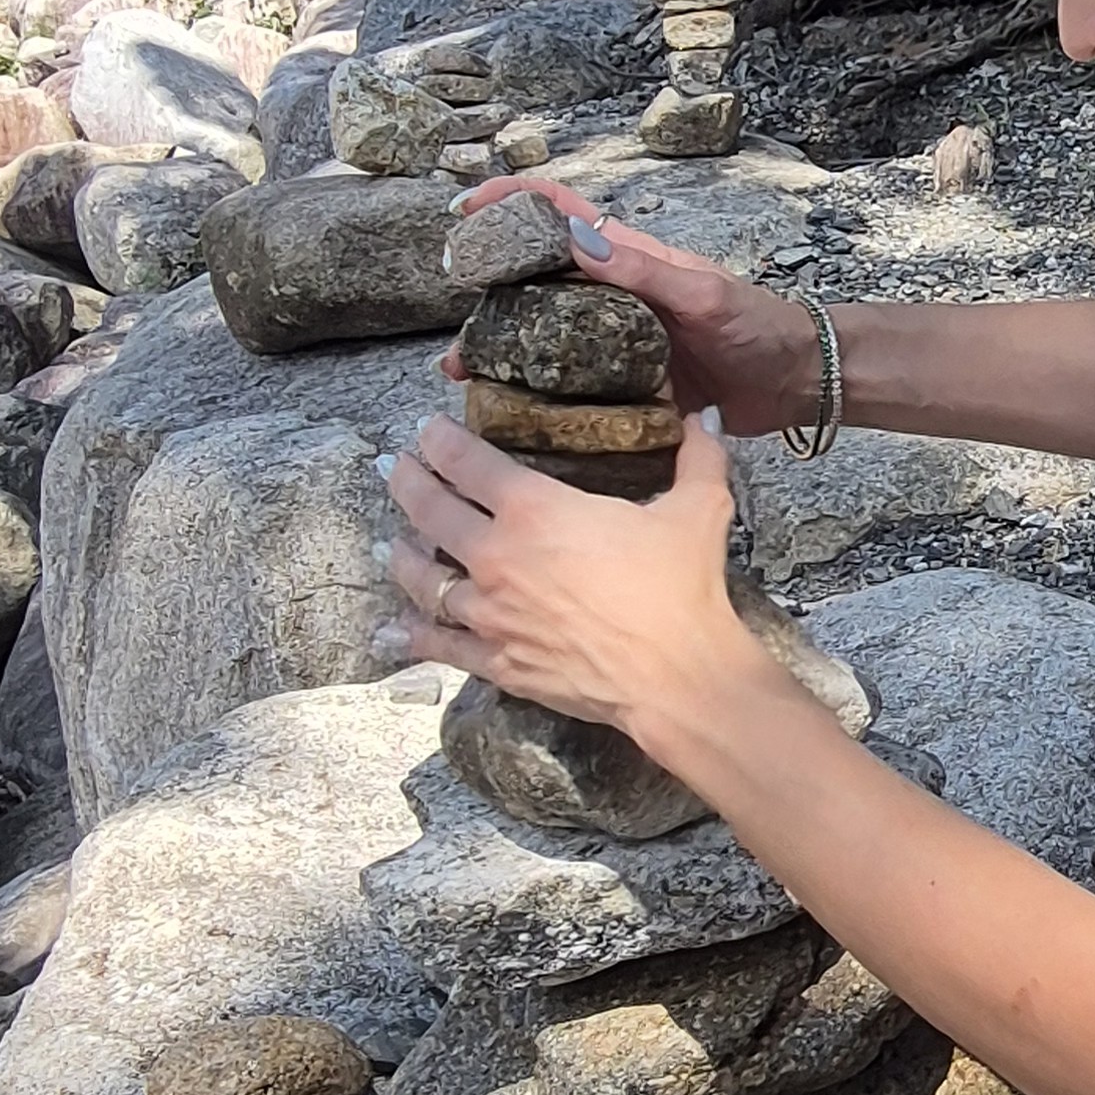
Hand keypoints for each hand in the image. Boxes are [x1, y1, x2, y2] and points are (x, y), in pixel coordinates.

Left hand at [379, 407, 791, 761]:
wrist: (676, 677)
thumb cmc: (681, 590)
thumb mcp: (699, 510)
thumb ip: (696, 457)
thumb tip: (702, 417)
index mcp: (535, 508)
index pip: (467, 462)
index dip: (439, 440)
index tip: (427, 430)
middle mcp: (496, 555)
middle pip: (430, 510)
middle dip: (407, 482)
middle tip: (395, 467)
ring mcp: (489, 612)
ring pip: (423, 578)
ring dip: (404, 556)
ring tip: (393, 543)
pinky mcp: (495, 660)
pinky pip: (439, 643)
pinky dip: (411, 634)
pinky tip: (393, 629)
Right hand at [442, 176, 824, 433]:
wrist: (796, 382)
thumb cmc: (759, 328)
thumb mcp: (703, 295)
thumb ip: (644, 272)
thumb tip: (578, 238)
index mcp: (630, 260)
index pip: (562, 214)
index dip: (514, 201)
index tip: (469, 208)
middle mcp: (614, 296)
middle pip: (538, 277)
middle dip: (491, 281)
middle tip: (454, 296)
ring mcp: (615, 342)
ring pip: (545, 334)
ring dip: (502, 345)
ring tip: (463, 370)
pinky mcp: (623, 385)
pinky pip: (569, 385)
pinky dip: (535, 393)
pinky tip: (506, 412)